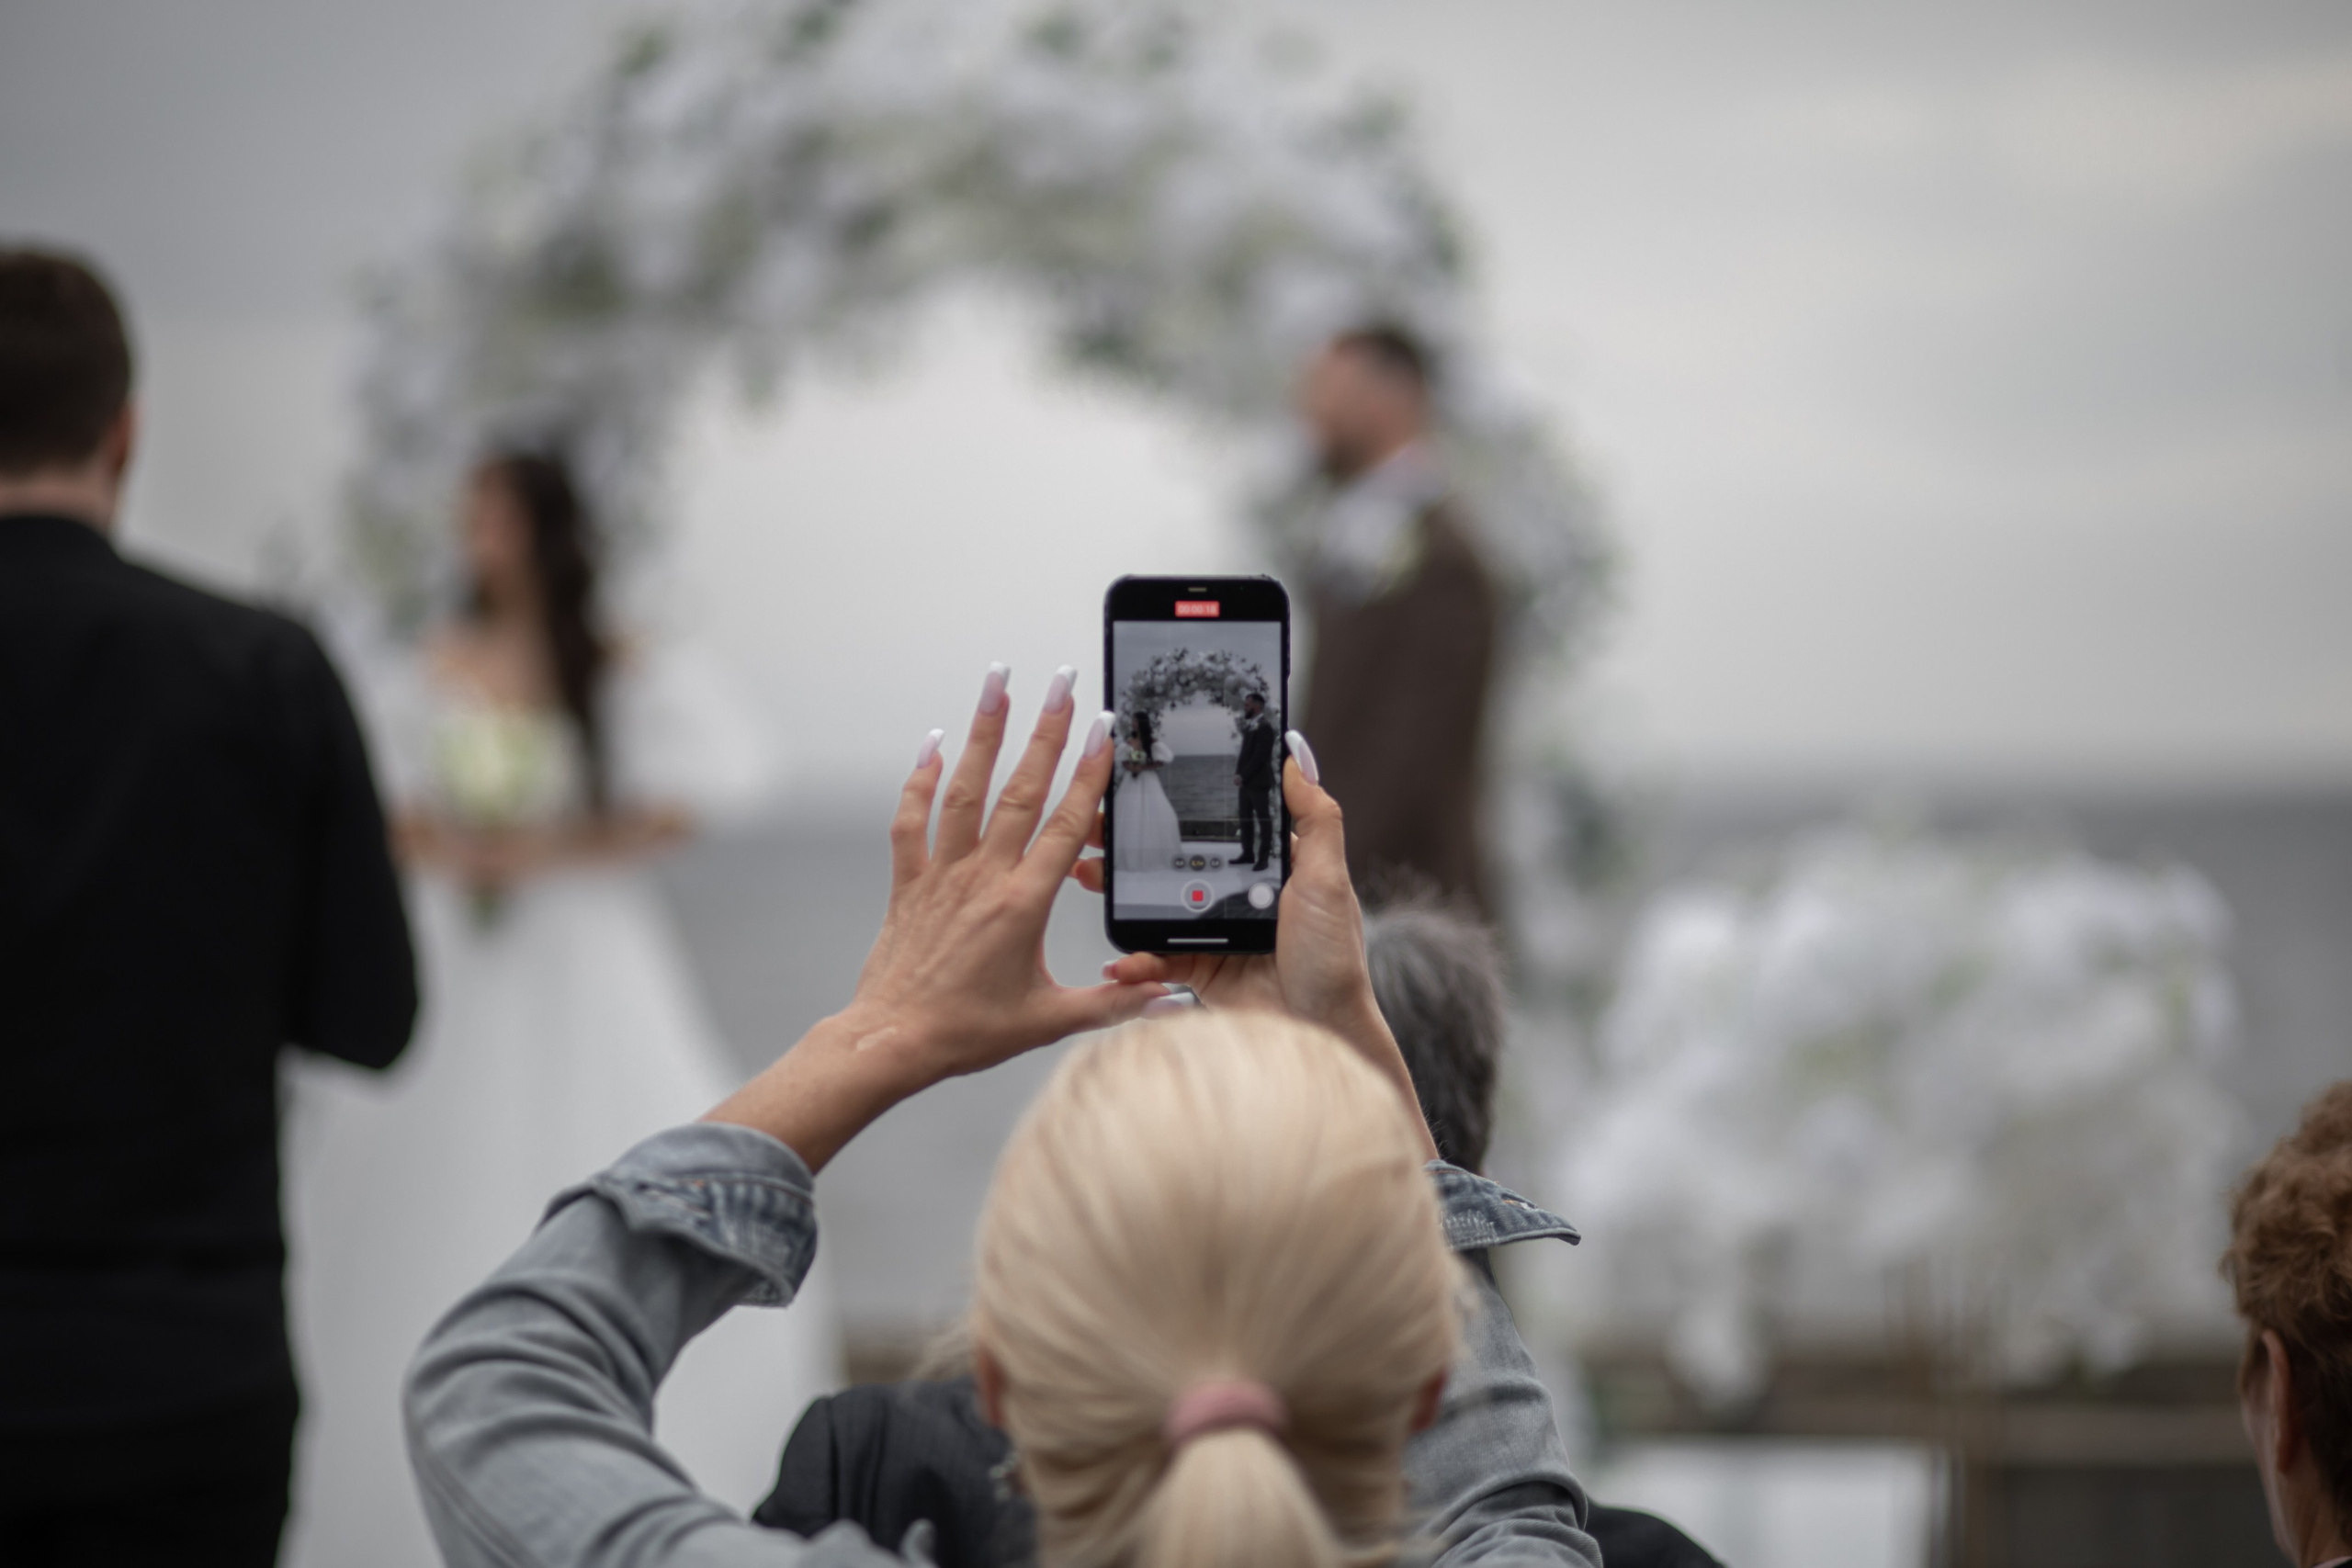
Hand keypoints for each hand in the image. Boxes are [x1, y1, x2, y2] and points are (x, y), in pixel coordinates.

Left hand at [707, 667, 1166, 1170]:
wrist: (891, 1041)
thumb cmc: (965, 1032)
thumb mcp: (1049, 1022)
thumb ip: (1114, 1005)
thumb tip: (1170, 1001)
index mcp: (1023, 904)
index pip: (1067, 825)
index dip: (1090, 774)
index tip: (1105, 730)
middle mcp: (982, 877)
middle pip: (1021, 789)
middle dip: (1046, 731)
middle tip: (1063, 682)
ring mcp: (942, 873)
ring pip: (965, 789)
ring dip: (983, 731)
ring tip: (999, 683)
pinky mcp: (910, 881)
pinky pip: (912, 818)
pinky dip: (921, 778)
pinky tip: (933, 743)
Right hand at [1076, 733, 1436, 1158]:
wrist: (1320, 1031)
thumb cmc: (1334, 959)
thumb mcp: (1328, 877)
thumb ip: (1316, 815)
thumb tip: (1295, 754)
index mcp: (1271, 865)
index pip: (1219, 821)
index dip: (1182, 801)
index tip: (1143, 783)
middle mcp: (1239, 895)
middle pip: (1177, 859)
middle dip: (1132, 844)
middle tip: (1096, 827)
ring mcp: (1216, 932)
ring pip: (1157, 903)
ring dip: (1119, 891)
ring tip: (1088, 874)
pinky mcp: (1200, 969)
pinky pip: (1158, 958)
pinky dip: (1135, 959)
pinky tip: (1118, 957)